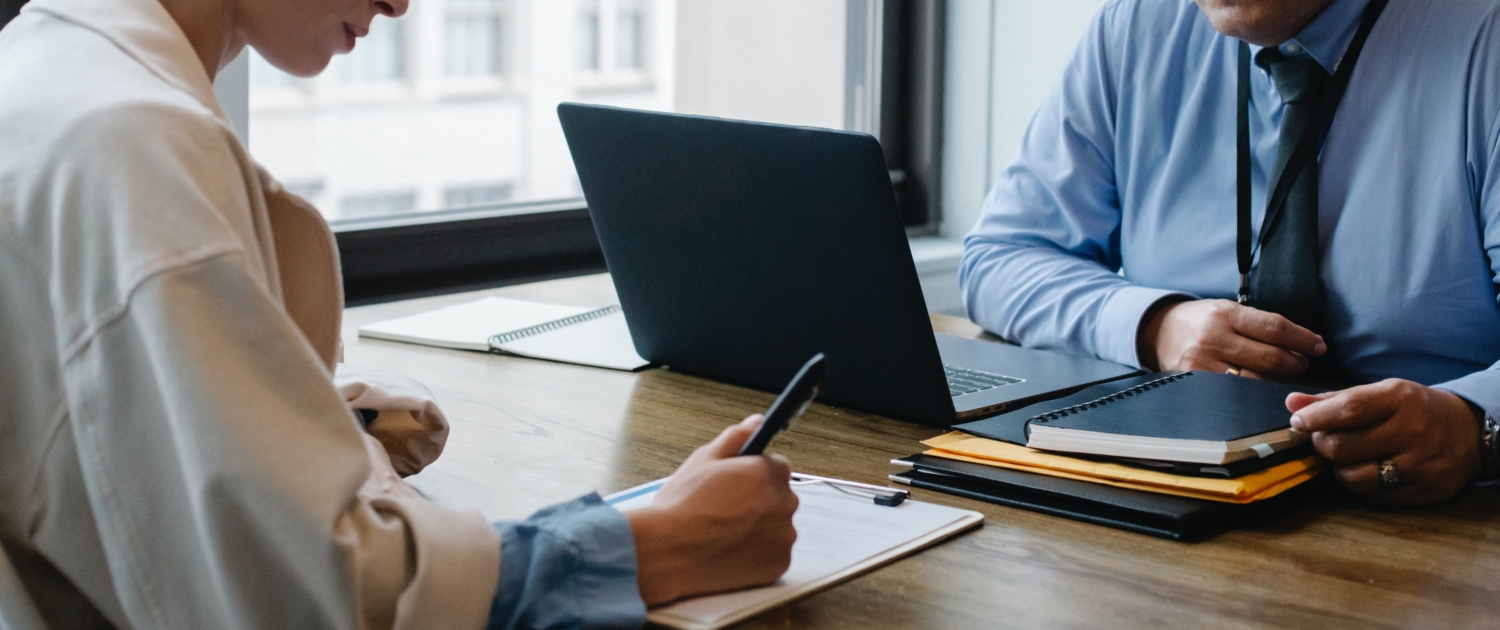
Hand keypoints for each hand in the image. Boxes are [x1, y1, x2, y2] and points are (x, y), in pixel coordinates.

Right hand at [626, 415, 798, 604]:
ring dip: (759, 529)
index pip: (775, 467)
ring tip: (724, 533)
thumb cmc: (682, 506)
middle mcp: (785, 502)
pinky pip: (773, 554)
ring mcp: (784, 536)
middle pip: (779, 497)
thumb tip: (756, 422)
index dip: (753, 475)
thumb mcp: (703, 460)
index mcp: (770, 472)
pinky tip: (730, 551)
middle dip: (758, 502)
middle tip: (725, 511)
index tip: (735, 486)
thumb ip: (735, 438)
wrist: (669, 553)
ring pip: (776, 527)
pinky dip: (758, 555)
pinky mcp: (778, 564)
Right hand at [1138, 298, 1326, 377]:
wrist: (1159, 332)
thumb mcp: (1227, 309)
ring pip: (1256, 380)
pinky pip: (1235, 393)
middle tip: (1302, 362)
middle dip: (1295, 363)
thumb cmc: (1202, 320)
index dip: (1303, 339)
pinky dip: (1254, 391)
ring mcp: (1203, 364)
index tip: (1318, 346)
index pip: (1275, 328)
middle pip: (1270, 357)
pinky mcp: (1196, 383)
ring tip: (1283, 375)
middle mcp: (1213, 338)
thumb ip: (1259, 324)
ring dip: (1278, 380)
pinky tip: (1262, 388)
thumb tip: (1302, 342)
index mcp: (1225, 314)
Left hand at [1288, 379, 1483, 503]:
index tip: (1298, 422)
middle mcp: (1413, 431)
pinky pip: (1374, 495)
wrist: (1467, 432)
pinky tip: (1368, 469)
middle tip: (1323, 439)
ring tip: (1345, 456)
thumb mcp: (1380, 393)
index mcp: (1400, 399)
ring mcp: (1420, 465)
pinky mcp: (1424, 491)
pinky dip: (1361, 484)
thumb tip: (1292, 403)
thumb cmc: (1413, 409)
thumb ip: (1335, 400)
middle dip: (1322, 444)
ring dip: (1338, 468)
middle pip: (1343, 447)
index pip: (1348, 410)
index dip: (1315, 418)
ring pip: (1354, 477)